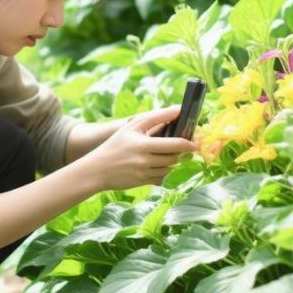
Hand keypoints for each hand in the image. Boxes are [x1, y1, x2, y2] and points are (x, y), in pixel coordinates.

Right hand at [83, 105, 197, 189]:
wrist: (97, 169)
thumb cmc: (116, 144)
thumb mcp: (132, 126)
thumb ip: (156, 117)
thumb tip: (178, 109)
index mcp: (144, 144)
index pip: (175, 144)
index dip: (189, 144)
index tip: (195, 143)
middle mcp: (146, 160)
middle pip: (174, 157)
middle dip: (179, 152)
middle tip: (179, 147)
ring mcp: (145, 173)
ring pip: (169, 167)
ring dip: (170, 161)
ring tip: (162, 154)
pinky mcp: (143, 182)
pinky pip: (161, 177)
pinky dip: (161, 171)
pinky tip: (153, 165)